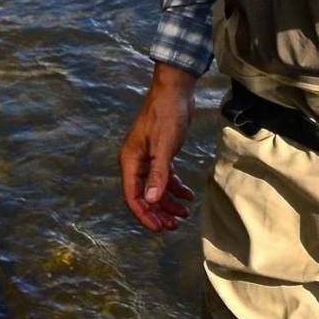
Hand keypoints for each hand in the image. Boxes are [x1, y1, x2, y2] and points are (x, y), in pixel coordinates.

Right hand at [118, 62, 197, 232]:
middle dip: (158, 212)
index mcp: (130, 161)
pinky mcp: (160, 152)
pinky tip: (187, 195)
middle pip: (144, 195)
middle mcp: (136, 162)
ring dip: (168, 201)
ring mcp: (148, 157)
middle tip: (174, 226)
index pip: (133, 196)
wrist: (175, 89)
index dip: (145, 215)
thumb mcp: (164, 145)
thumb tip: (151, 200)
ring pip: (155, 187)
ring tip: (184, 214)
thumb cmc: (166, 114)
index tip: (159, 228)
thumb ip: (158, 173)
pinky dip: (175, 187)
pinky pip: (165, 176)